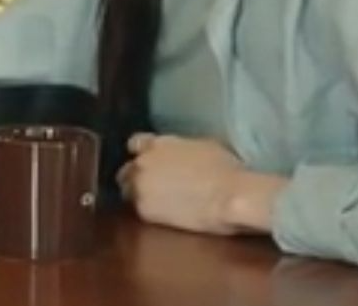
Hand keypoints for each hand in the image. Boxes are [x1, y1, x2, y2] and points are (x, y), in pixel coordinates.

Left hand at [116, 133, 285, 234]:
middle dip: (136, 176)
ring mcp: (140, 186)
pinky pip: (138, 209)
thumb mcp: (201, 146)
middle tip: (153, 186)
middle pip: (126, 170)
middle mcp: (142, 163)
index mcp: (157, 144)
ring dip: (138, 194)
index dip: (141, 153)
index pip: (134, 143)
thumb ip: (180, 149)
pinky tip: (163, 214)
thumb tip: (180, 154)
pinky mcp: (143, 210)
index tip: (150, 160)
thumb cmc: (226, 169)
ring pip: (127, 191)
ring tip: (158, 203)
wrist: (230, 196)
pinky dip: (148, 210)